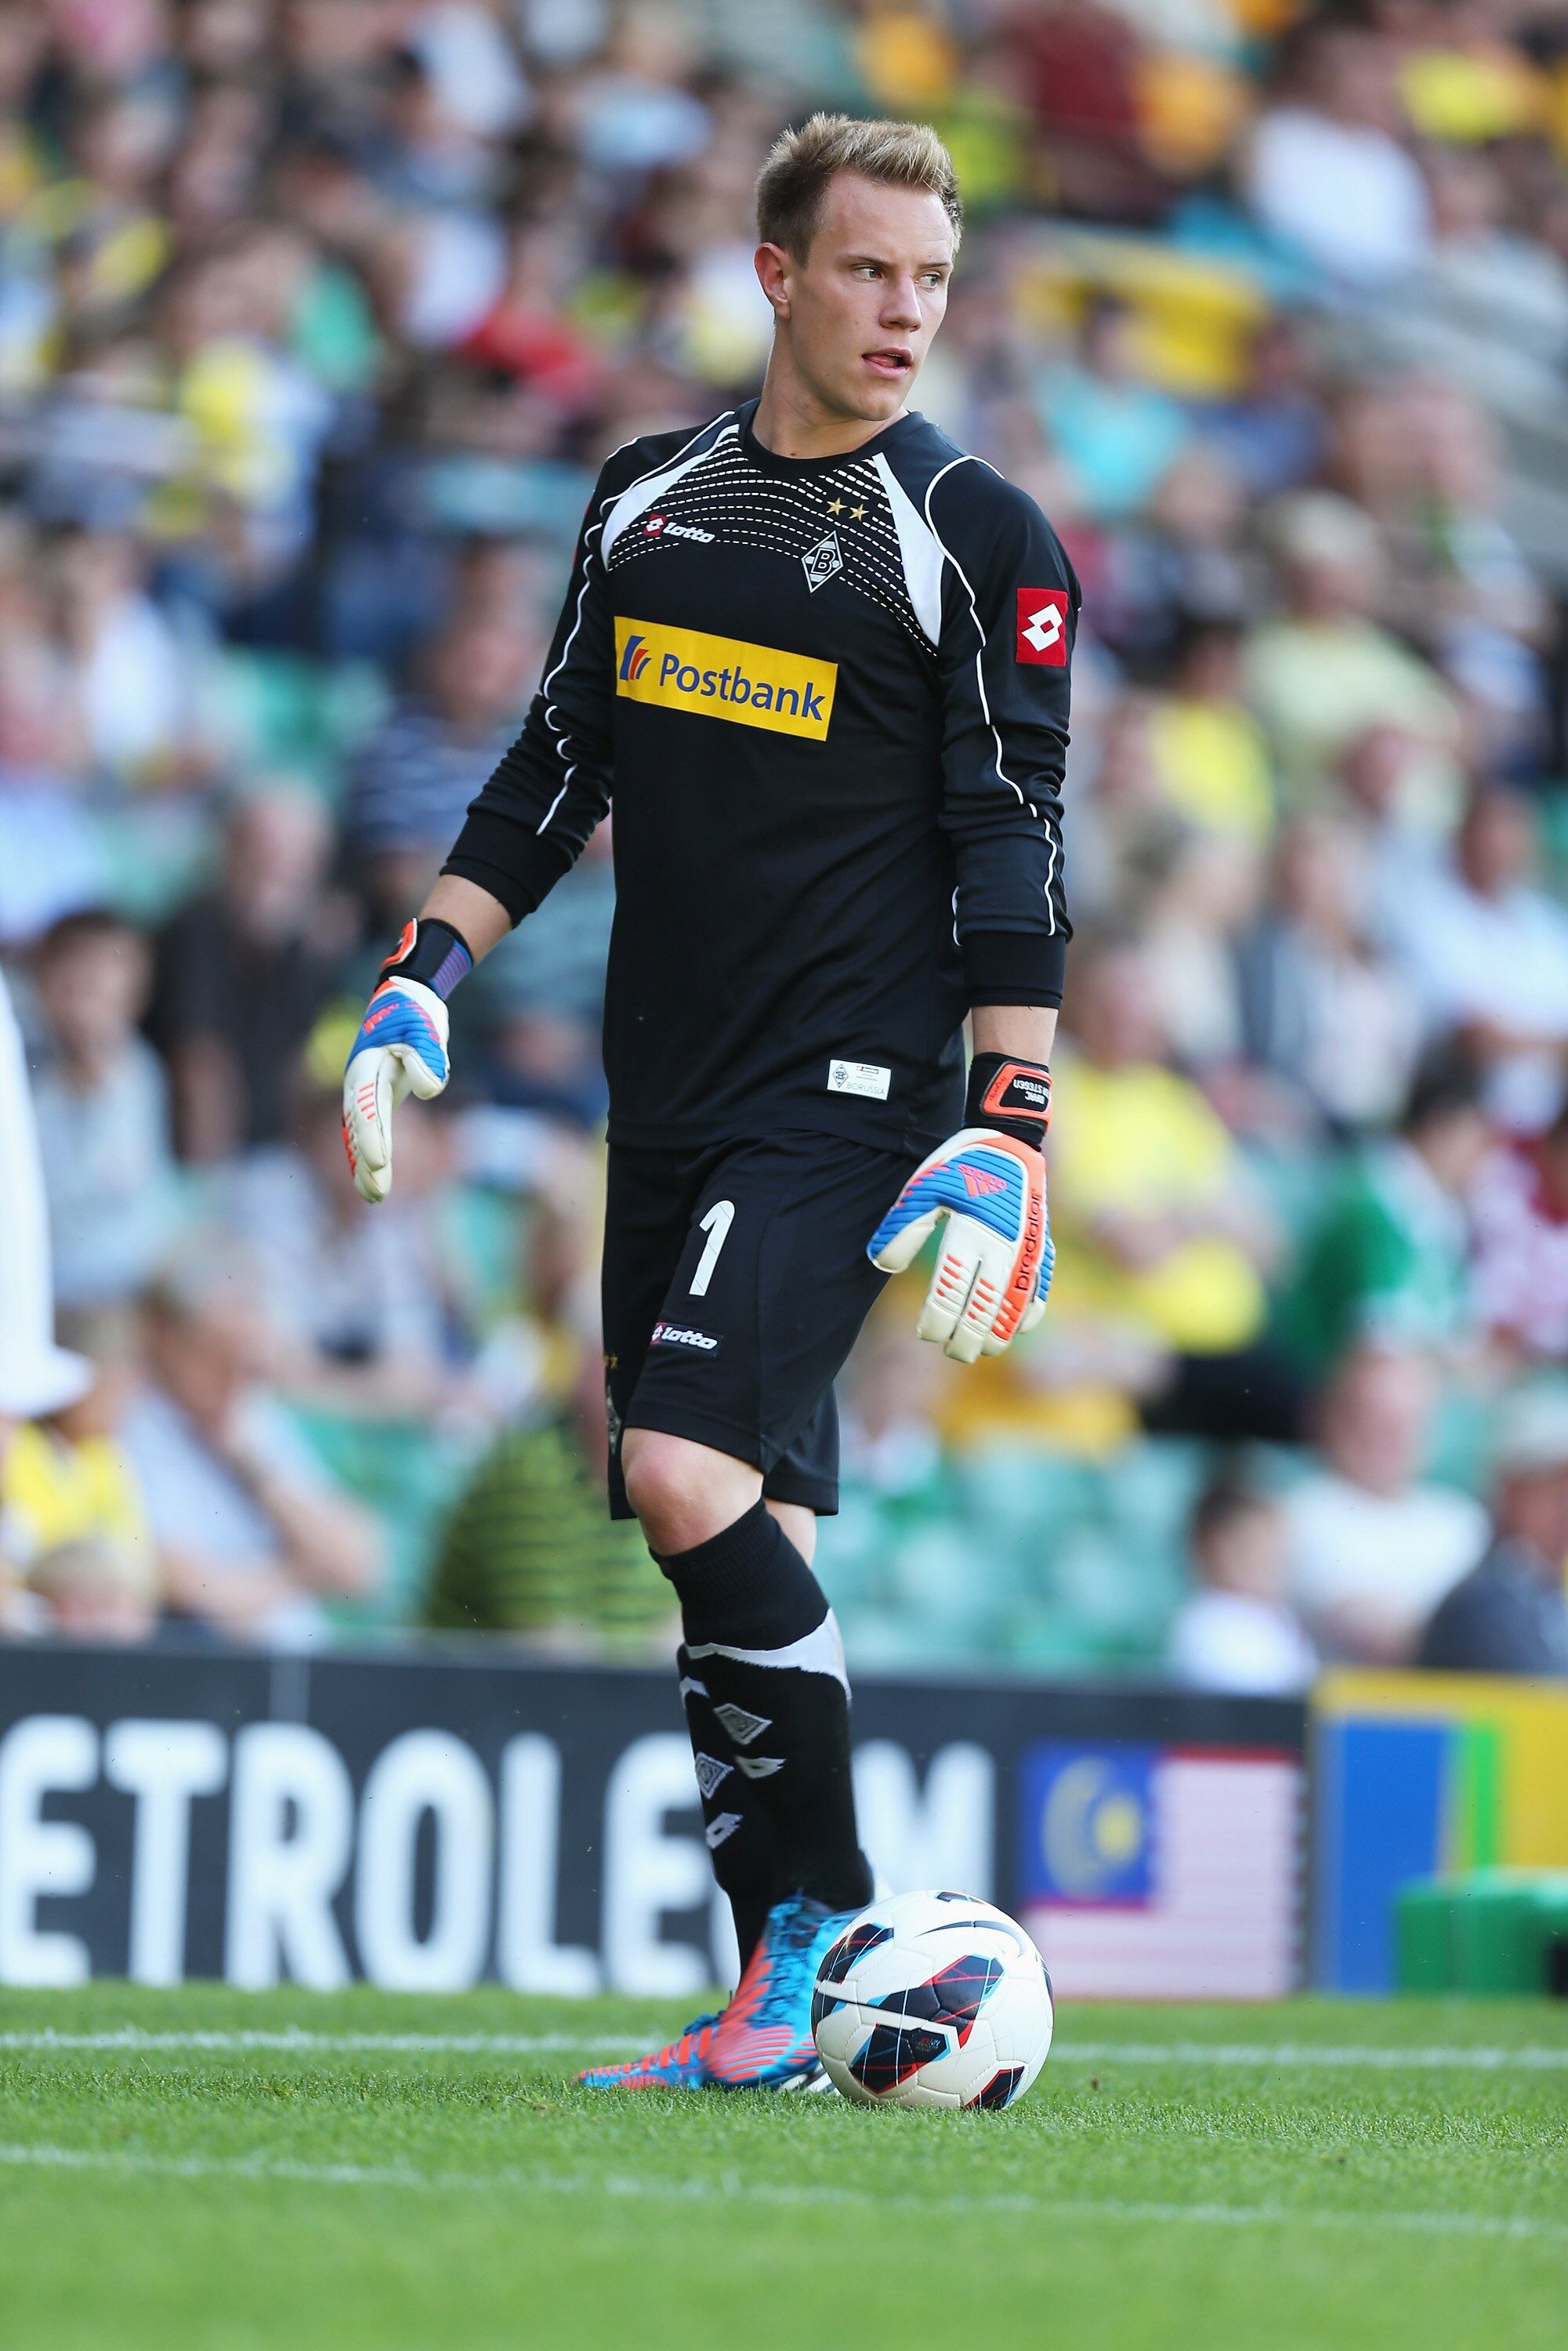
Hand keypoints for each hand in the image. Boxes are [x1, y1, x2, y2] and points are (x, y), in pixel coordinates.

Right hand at [342, 974, 449, 1202]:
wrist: (406, 997)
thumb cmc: (416, 1012)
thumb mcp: (426, 1029)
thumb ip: (427, 1056)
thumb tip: (428, 1089)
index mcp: (367, 1065)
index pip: (367, 1107)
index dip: (371, 1136)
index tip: (380, 1162)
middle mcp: (359, 1081)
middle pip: (360, 1127)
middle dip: (366, 1161)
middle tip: (376, 1195)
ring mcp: (365, 1090)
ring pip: (361, 1133)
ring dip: (365, 1165)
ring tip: (374, 1197)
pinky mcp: (377, 1096)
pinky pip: (369, 1130)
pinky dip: (367, 1153)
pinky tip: (371, 1179)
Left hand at [868, 1128, 1052, 1362]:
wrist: (1011, 1142)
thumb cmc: (961, 1166)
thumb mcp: (924, 1188)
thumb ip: (902, 1228)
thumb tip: (884, 1266)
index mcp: (969, 1232)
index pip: (950, 1292)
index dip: (937, 1321)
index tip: (925, 1333)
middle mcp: (1002, 1246)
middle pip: (984, 1309)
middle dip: (967, 1338)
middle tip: (953, 1352)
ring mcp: (1027, 1250)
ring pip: (1016, 1307)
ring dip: (999, 1333)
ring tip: (981, 1349)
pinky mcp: (1042, 1248)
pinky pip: (1040, 1290)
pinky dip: (1029, 1313)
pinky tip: (1015, 1327)